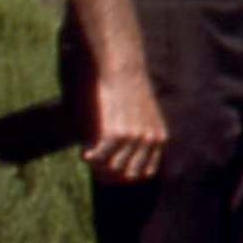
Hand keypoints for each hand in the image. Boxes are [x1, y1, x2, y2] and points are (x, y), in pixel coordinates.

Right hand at [83, 67, 168, 183]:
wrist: (123, 67)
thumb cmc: (129, 87)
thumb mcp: (145, 113)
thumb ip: (142, 133)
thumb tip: (129, 153)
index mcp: (159, 137)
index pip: (145, 172)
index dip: (127, 175)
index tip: (113, 172)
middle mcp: (149, 141)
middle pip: (128, 175)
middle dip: (110, 175)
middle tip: (96, 169)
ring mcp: (133, 138)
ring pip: (112, 169)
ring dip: (98, 168)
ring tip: (90, 160)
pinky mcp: (114, 133)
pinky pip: (98, 157)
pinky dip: (90, 158)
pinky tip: (84, 154)